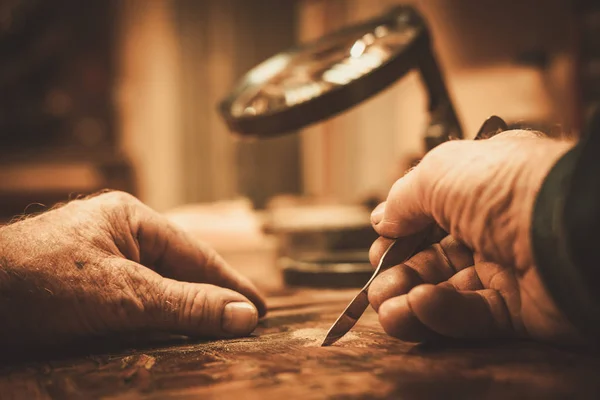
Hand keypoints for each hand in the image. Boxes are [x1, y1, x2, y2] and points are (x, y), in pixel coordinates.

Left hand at [0, 191, 265, 350]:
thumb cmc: (35, 282)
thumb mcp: (123, 295)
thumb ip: (186, 305)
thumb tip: (243, 316)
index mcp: (132, 218)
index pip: (197, 254)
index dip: (231, 284)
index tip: (260, 309)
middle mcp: (119, 236)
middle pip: (181, 271)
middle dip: (212, 299)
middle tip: (246, 324)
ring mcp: (101, 262)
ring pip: (160, 289)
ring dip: (187, 311)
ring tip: (219, 332)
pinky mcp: (85, 289)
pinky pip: (136, 303)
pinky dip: (158, 320)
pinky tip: (172, 334)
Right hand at [367, 131, 583, 343]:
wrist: (574, 231)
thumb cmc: (511, 188)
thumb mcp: (439, 174)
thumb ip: (403, 198)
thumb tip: (381, 220)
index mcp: (479, 187)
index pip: (429, 215)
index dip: (400, 233)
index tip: (380, 244)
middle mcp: (493, 227)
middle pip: (432, 258)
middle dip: (398, 273)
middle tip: (377, 286)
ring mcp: (507, 270)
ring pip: (446, 292)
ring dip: (409, 300)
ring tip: (388, 307)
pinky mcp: (519, 310)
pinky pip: (472, 316)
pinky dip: (440, 314)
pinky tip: (418, 307)